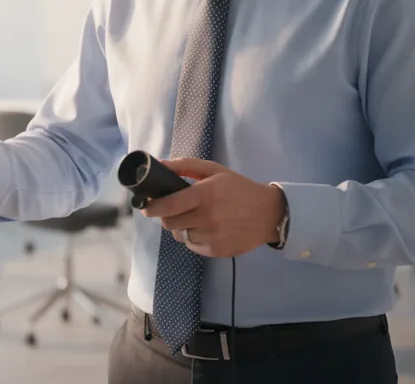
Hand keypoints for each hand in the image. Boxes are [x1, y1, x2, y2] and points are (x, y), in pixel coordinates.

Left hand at [140, 158, 285, 257]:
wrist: (269, 213)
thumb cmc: (238, 188)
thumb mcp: (214, 170)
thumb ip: (185, 166)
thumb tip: (159, 163)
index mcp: (205, 194)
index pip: (169, 205)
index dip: (152, 207)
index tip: (145, 206)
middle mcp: (208, 217)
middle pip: (170, 223)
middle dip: (166, 217)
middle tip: (174, 211)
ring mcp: (213, 236)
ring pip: (181, 235)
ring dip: (182, 227)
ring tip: (196, 219)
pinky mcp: (217, 250)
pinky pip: (193, 246)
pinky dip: (194, 238)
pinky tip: (206, 229)